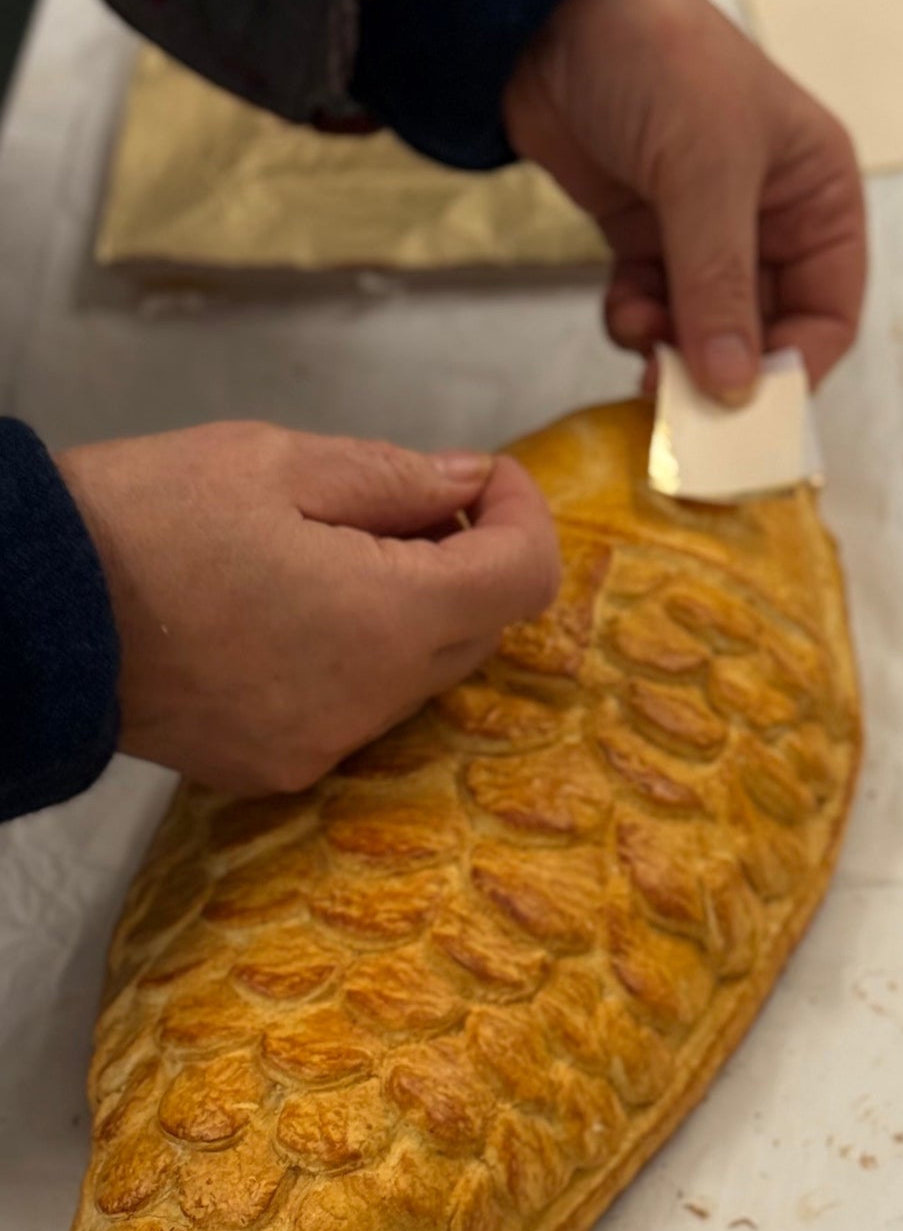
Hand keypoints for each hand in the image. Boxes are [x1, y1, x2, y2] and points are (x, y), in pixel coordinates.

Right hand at [58, 423, 560, 793]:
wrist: (22, 614)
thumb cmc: (140, 518)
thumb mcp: (272, 461)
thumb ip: (393, 476)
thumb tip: (471, 481)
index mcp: (387, 616)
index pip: (524, 579)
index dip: (521, 516)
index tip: (484, 479)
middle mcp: (372, 700)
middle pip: (480, 632)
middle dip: (467, 562)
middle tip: (405, 505)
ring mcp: (324, 745)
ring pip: (419, 677)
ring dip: (410, 615)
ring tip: (331, 553)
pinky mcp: (276, 769)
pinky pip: (356, 713)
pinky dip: (354, 661)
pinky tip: (288, 614)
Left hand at [502, 0, 865, 401]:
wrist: (545, 5)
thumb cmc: (658, 60)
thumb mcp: (706, 172)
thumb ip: (721, 285)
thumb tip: (733, 388)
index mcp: (820, 193)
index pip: (830, 310)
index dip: (796, 366)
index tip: (748, 410)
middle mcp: (772, 218)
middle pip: (766, 329)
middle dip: (725, 367)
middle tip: (682, 406)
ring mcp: (704, 229)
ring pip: (704, 325)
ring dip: (674, 349)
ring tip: (641, 342)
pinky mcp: (645, 232)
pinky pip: (655, 306)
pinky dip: (639, 322)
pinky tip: (622, 309)